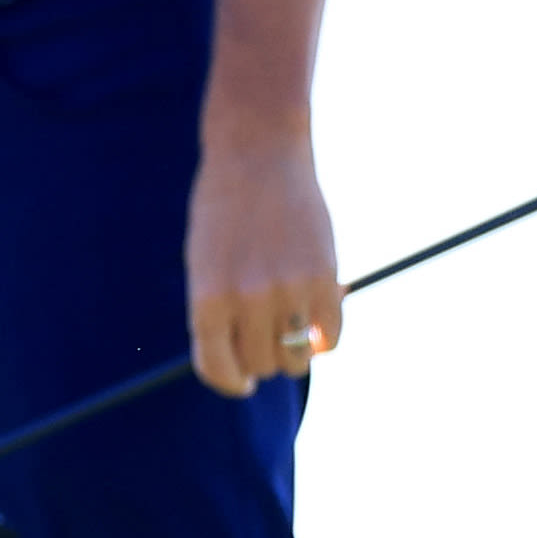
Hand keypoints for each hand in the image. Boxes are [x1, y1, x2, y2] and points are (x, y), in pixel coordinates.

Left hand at [186, 133, 341, 397]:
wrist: (258, 155)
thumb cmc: (224, 211)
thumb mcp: (205, 265)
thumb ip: (217, 314)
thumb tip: (243, 366)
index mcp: (207, 298)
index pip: (218, 368)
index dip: (230, 382)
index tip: (242, 382)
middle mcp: (246, 300)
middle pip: (259, 364)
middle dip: (261, 359)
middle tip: (265, 338)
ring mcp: (289, 291)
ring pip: (296, 359)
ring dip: (294, 353)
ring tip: (291, 330)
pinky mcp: (325, 279)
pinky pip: (331, 337)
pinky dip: (325, 340)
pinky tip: (318, 325)